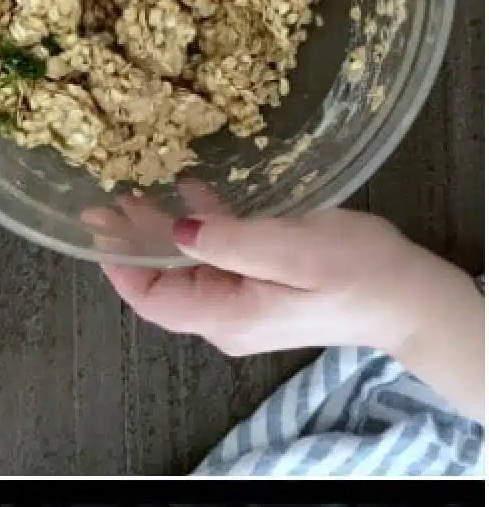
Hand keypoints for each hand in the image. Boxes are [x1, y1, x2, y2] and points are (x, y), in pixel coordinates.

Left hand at [102, 209, 446, 357]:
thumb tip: (177, 228)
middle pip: (163, 283)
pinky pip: (218, 258)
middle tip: (104, 200)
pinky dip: (200, 227)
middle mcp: (225, 318)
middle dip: (133, 241)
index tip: (97, 227)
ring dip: (162, 230)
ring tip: (136, 188)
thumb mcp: (292, 249)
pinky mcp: (262, 288)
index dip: (119, 264)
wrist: (408, 299)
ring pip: (187, 268)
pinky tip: (189, 192)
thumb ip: (230, 240)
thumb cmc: (356, 272)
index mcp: (224, 315)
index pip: (151, 298)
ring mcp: (243, 305)